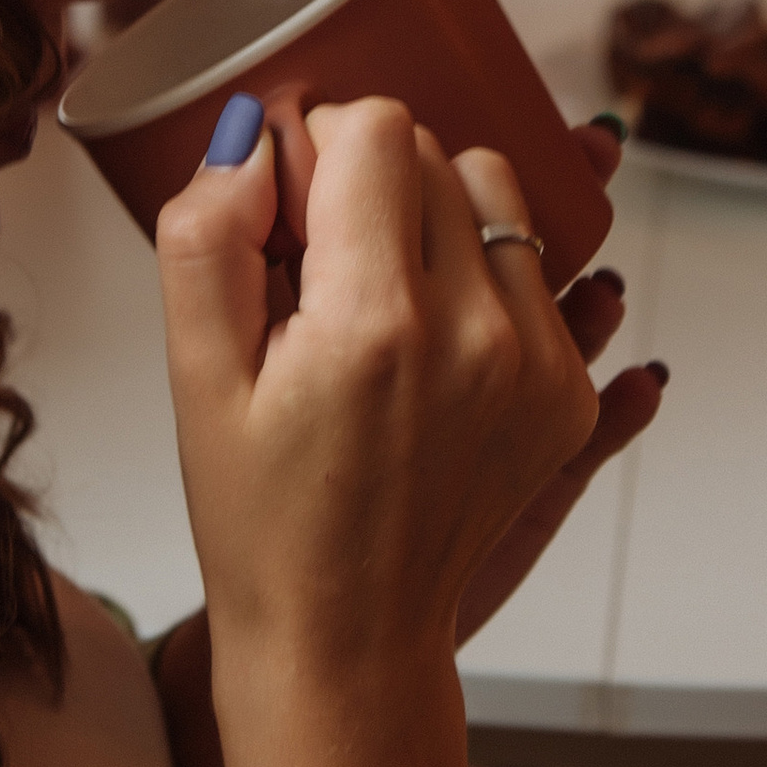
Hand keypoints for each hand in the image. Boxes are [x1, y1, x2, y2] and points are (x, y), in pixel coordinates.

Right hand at [151, 123, 660, 766]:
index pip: (378, 130)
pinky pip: (537, 269)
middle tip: (322, 268)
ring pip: (500, 198)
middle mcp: (476, 335)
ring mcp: (540, 367)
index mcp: (376, 324)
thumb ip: (206, 237)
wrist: (345, 637)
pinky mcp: (571, 396)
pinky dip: (482, 278)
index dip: (320, 148)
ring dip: (438, 218)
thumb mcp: (195, 377)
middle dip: (374, 183)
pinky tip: (428, 344)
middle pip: (439, 155)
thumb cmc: (261, 517)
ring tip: (380, 296)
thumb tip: (250, 136)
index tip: (293, 209)